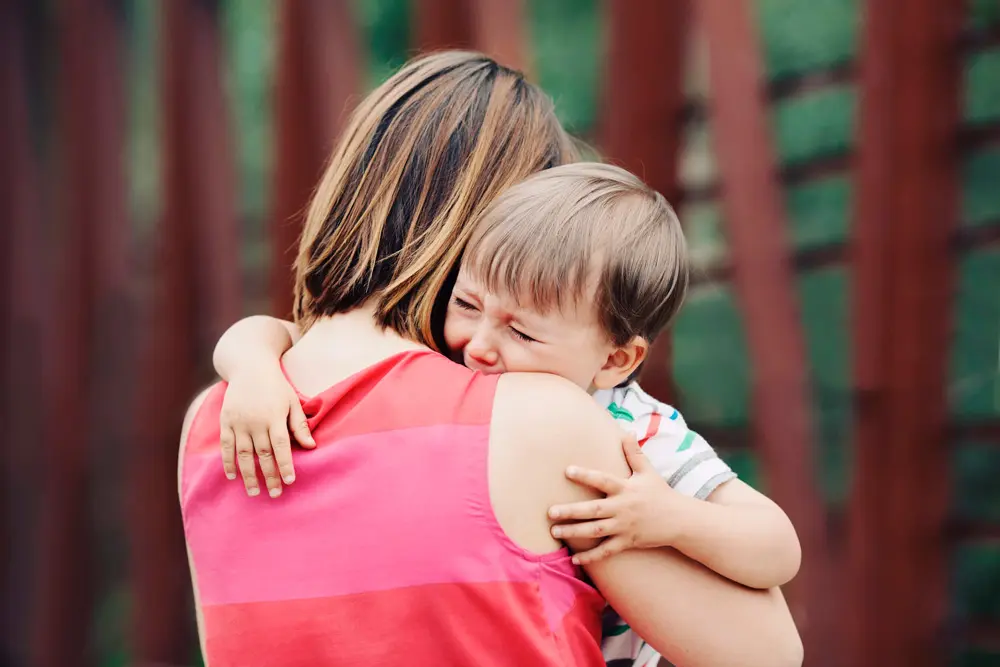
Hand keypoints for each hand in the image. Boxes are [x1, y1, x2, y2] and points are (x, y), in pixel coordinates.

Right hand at [219, 363, 314, 497]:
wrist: (249, 367)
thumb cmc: (276, 386)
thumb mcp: (292, 401)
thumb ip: (299, 425)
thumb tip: (311, 447)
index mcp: (274, 416)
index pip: (281, 446)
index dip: (285, 464)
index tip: (290, 481)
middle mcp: (255, 421)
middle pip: (262, 454)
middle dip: (269, 476)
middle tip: (275, 494)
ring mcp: (238, 422)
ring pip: (243, 454)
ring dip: (248, 475)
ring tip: (254, 492)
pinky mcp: (225, 421)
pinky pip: (226, 446)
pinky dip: (228, 462)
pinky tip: (233, 477)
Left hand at [548, 434, 684, 564]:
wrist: (679, 520)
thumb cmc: (660, 493)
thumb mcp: (648, 471)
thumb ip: (634, 453)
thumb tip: (626, 431)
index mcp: (626, 488)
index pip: (603, 480)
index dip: (585, 475)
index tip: (567, 470)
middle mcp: (623, 508)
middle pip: (593, 510)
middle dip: (571, 511)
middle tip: (550, 511)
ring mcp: (624, 527)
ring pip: (596, 531)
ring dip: (574, 532)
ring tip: (554, 531)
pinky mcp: (627, 542)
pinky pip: (606, 551)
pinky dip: (591, 557)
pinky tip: (574, 559)